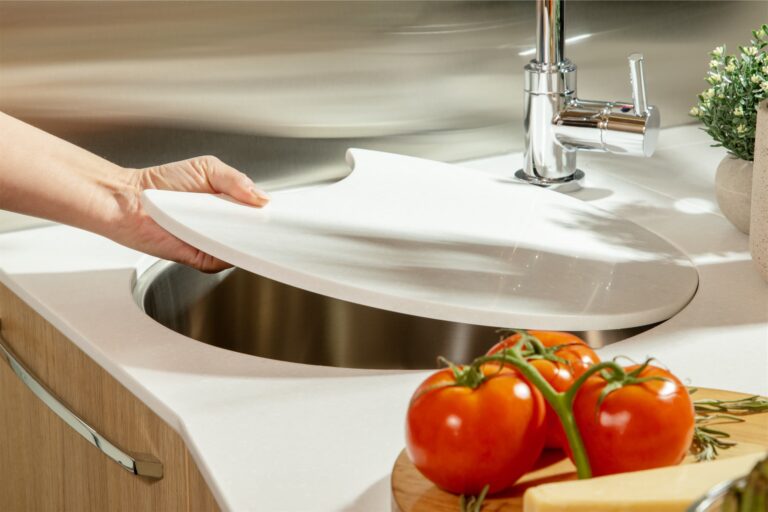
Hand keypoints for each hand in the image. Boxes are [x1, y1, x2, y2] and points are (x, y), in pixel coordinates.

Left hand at [115, 156, 268, 272]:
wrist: (131, 200)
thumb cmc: (162, 183)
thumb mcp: (207, 169)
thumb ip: (236, 179)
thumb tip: (262, 197)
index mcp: (227, 205)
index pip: (257, 213)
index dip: (270, 212)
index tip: (282, 210)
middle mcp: (222, 227)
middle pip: (254, 234)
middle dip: (265, 228)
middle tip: (272, 220)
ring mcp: (213, 244)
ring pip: (243, 249)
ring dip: (249, 240)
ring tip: (253, 227)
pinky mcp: (202, 259)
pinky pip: (224, 260)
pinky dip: (231, 253)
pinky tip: (232, 239)